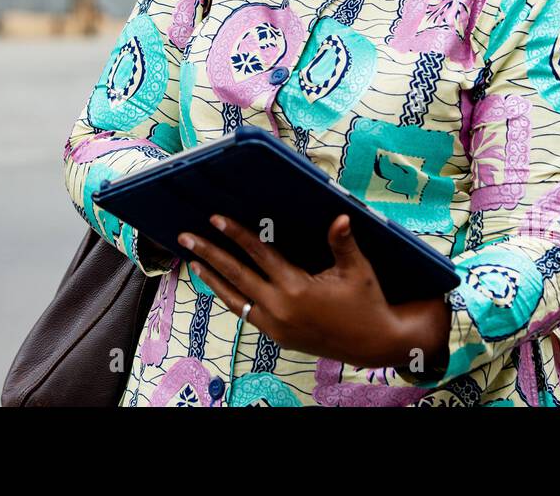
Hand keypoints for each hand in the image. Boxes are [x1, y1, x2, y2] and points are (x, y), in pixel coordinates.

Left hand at [177, 212, 449, 372]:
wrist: (373, 344)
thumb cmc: (367, 302)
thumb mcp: (357, 270)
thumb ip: (343, 243)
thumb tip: (341, 216)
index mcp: (297, 288)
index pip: (259, 255)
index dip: (236, 235)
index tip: (215, 219)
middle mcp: (280, 308)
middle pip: (236, 276)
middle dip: (209, 254)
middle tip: (187, 237)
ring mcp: (276, 326)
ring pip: (235, 299)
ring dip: (212, 279)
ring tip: (194, 261)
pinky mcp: (278, 337)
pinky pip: (247, 314)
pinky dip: (231, 298)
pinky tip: (220, 286)